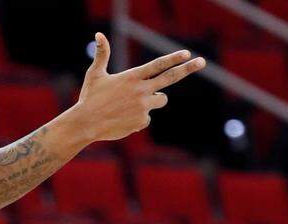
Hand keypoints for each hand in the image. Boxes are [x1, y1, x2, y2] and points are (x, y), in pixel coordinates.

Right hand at [71, 32, 205, 142]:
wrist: (85, 124)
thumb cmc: (89, 98)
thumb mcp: (95, 74)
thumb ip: (102, 54)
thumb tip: (99, 34)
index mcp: (132, 77)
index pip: (158, 65)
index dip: (173, 58)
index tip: (187, 54)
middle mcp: (141, 90)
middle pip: (170, 78)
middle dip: (187, 69)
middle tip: (202, 62)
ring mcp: (143, 106)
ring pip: (160, 100)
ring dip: (152, 99)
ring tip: (131, 103)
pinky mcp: (142, 121)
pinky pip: (147, 117)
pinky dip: (138, 117)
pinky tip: (123, 118)